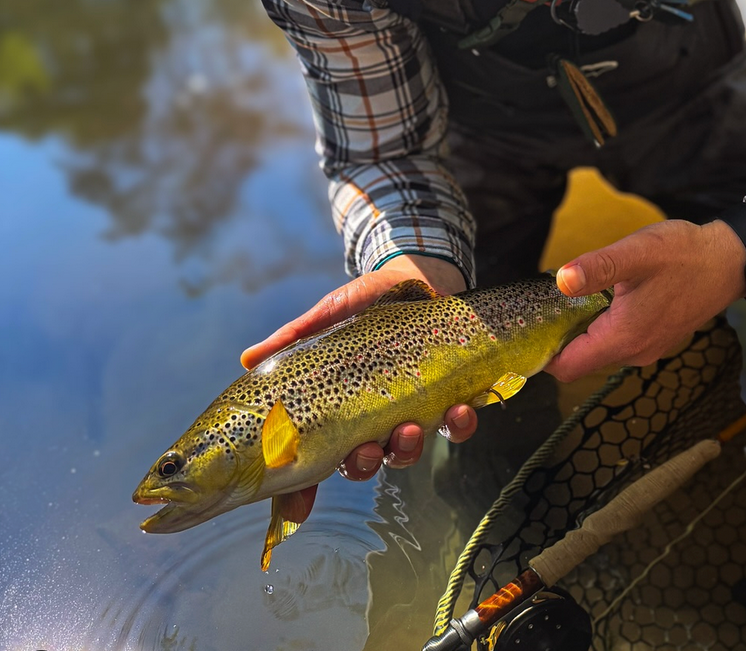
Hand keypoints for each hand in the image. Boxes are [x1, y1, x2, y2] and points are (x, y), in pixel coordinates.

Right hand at [239, 254, 476, 490]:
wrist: (417, 278)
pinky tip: (458, 410)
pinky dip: (458, 425)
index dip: (303, 491)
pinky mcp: (448, 397)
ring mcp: (411, 410)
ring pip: (407, 450)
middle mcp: (373, 419)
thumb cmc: (365, 303)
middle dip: (366, 462)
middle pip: (365, 462)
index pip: (317, 458)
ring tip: (410, 428)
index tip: (300, 507)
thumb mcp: (328, 316)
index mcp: (338, 410)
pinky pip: (455, 426)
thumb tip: (247, 358)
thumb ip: (293, 337)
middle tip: (368, 448)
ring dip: (408, 447)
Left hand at [546, 219, 745, 383]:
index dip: (540, 354)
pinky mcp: (656, 337)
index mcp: (624, 338)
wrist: (729, 261)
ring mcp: (648, 347)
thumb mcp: (637, 253)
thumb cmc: (685, 255)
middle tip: (543, 305)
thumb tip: (561, 280)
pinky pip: (619, 340)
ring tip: (572, 297)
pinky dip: (603, 325)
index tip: (525, 330)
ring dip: (582, 329)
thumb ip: (597, 268)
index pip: (567, 367)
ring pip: (599, 349)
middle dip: (558, 338)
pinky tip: (603, 296)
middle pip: (579, 360)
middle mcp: (634, 352)